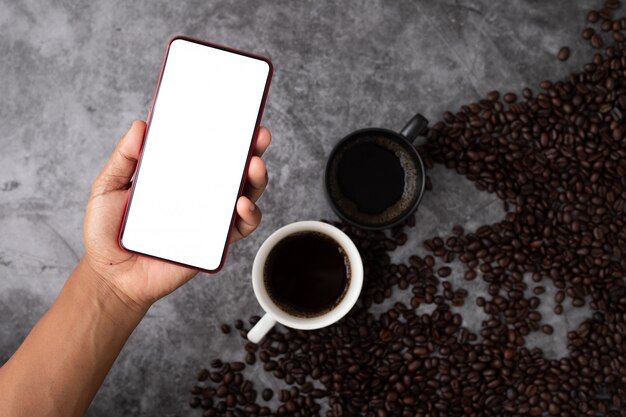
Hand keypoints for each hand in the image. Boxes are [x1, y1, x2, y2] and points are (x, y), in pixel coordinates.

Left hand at [83, 121, 270, 311]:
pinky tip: (242, 204)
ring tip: (254, 166)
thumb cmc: (108, 232)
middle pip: (235, 169)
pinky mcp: (215, 243)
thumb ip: (124, 158)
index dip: (226, 133)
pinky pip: (241, 227)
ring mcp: (210, 218)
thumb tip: (140, 125)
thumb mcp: (108, 188)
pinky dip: (250, 214)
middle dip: (253, 149)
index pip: (208, 151)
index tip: (238, 115)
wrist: (111, 276)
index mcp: (179, 177)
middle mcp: (200, 195)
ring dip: (256, 179)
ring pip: (246, 194)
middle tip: (259, 136)